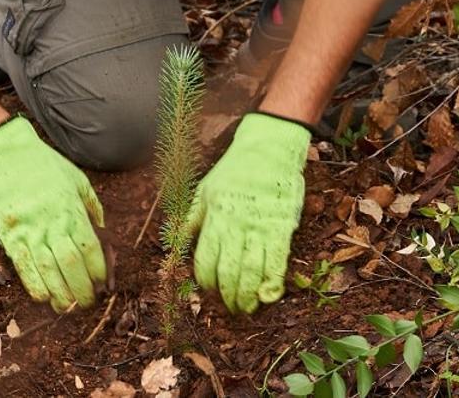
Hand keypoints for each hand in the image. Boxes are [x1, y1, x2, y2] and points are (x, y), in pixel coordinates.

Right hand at [0, 116, 106, 311]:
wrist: (7, 154)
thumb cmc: (46, 166)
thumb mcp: (77, 180)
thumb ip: (91, 207)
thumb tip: (103, 232)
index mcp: (71, 209)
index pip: (89, 249)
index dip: (98, 271)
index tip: (102, 283)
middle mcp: (50, 222)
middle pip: (70, 264)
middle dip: (81, 290)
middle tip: (87, 303)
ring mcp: (28, 230)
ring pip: (46, 271)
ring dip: (59, 294)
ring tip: (68, 308)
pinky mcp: (8, 235)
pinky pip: (22, 267)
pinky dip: (34, 285)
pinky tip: (44, 297)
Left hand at [186, 112, 310, 313]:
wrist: (270, 149)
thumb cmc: (235, 169)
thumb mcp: (205, 189)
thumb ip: (192, 218)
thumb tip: (175, 242)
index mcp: (215, 216)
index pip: (205, 259)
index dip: (205, 281)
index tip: (208, 290)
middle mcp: (236, 225)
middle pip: (229, 271)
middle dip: (227, 295)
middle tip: (229, 308)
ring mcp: (261, 227)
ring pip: (253, 271)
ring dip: (248, 295)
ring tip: (246, 308)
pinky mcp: (283, 227)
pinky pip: (278, 261)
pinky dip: (274, 283)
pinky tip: (269, 295)